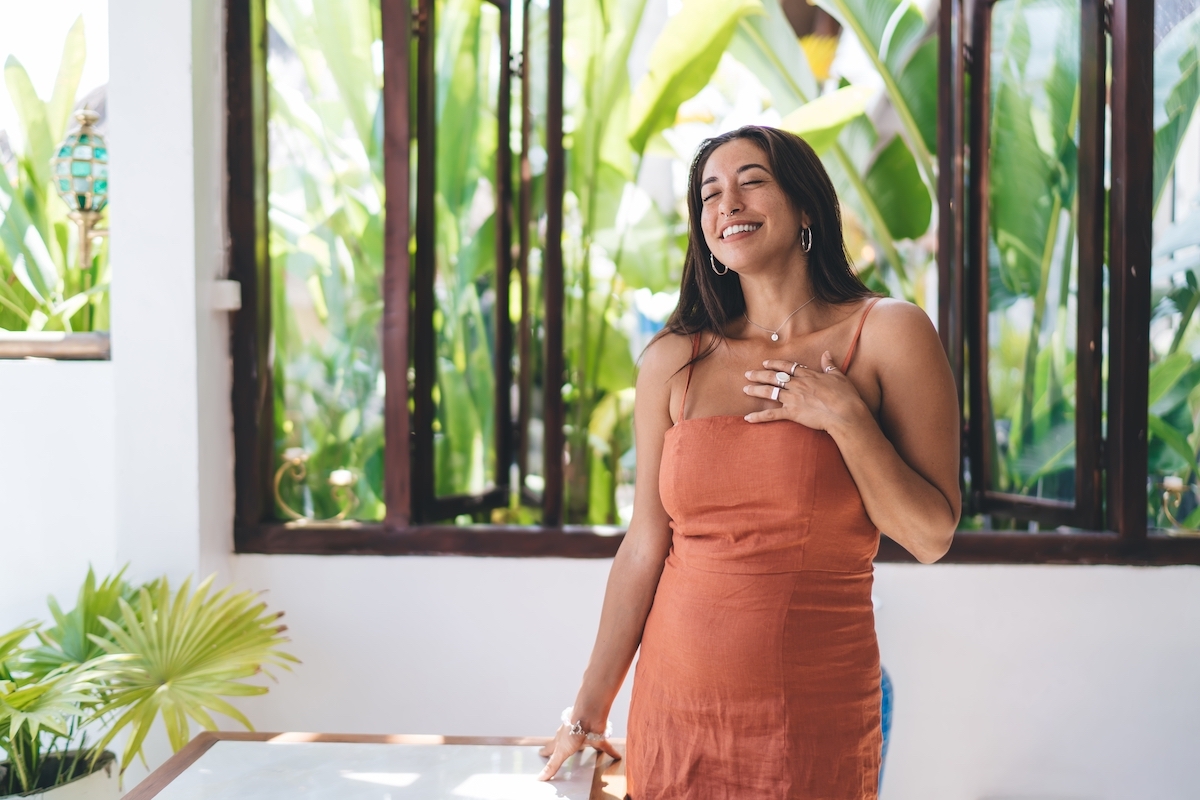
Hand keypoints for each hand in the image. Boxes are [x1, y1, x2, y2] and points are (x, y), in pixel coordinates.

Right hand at [537, 722, 621, 780]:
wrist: (588, 715)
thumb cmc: (572, 730)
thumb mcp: (560, 752)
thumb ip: (553, 765)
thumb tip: (541, 777)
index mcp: (561, 739)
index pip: (551, 747)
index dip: (546, 751)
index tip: (541, 753)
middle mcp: (572, 735)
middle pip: (567, 742)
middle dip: (564, 746)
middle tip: (563, 750)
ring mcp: (585, 734)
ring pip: (585, 741)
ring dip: (587, 746)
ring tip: (588, 750)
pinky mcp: (598, 735)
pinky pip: (606, 745)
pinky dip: (611, 751)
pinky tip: (617, 756)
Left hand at [742, 351, 867, 431]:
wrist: (845, 412)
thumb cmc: (846, 396)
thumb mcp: (839, 376)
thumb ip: (830, 365)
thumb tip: (827, 354)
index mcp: (808, 375)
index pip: (787, 367)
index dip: (775, 364)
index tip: (765, 362)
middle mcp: (797, 385)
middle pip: (774, 377)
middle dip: (759, 374)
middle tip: (747, 374)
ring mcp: (793, 398)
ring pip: (769, 392)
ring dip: (756, 390)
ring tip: (745, 389)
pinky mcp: (792, 413)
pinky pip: (771, 414)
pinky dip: (759, 416)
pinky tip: (748, 418)